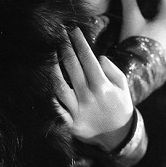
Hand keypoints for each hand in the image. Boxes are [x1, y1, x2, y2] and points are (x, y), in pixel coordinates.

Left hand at [53, 28, 133, 150]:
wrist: (118, 136)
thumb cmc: (119, 106)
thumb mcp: (123, 87)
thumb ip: (112, 70)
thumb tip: (98, 56)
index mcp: (102, 86)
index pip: (87, 59)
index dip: (79, 42)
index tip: (73, 30)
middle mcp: (88, 97)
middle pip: (72, 68)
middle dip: (64, 48)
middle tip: (58, 33)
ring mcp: (77, 110)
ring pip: (59, 86)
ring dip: (52, 68)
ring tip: (48, 53)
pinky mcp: (70, 123)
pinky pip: (56, 108)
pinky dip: (49, 96)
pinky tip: (43, 82)